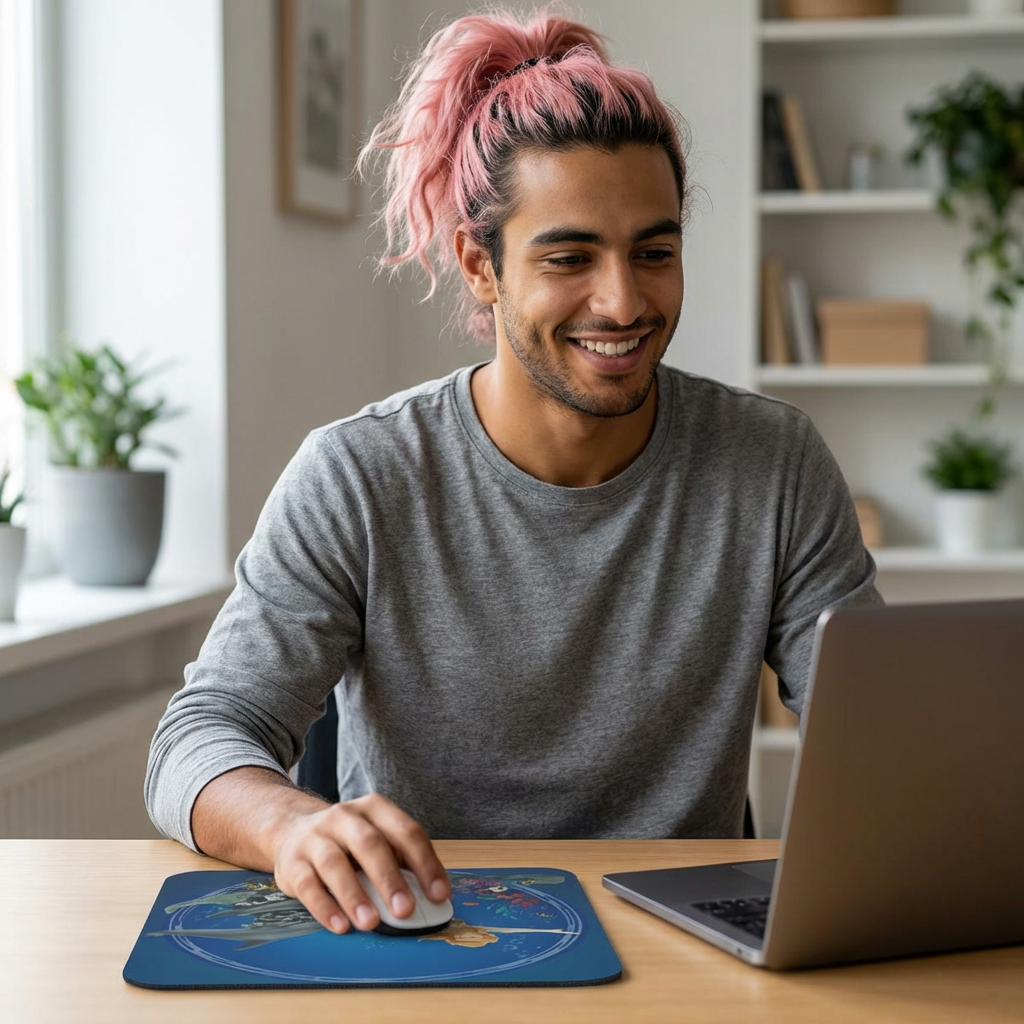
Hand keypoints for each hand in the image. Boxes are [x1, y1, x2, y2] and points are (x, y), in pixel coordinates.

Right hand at [271, 793, 450, 933]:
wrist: (291, 829)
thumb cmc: (347, 841)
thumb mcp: (376, 839)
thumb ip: (401, 863)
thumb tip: (430, 898)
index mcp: (374, 809)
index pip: (405, 832)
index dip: (425, 864)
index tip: (439, 894)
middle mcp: (344, 817)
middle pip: (369, 843)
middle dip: (389, 878)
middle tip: (405, 910)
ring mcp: (315, 837)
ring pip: (334, 863)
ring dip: (354, 895)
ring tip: (371, 922)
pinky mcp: (292, 862)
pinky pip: (308, 884)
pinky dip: (324, 907)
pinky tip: (340, 925)